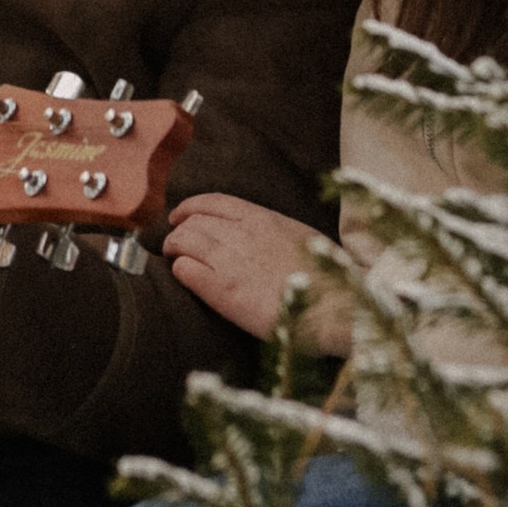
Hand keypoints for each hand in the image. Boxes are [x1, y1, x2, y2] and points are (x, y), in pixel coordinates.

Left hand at [162, 193, 352, 349]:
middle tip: (175, 245)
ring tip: (174, 259)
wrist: (333, 304)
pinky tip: (184, 276)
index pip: (213, 202)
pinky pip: (186, 270)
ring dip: (174, 249)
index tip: (179, 215)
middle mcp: (241, 234)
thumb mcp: (300, 236)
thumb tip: (260, 232)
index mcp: (262, 218)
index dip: (189, 207)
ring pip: (183, 241)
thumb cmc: (326, 274)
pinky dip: (179, 270)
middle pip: (192, 221)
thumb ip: (273, 230)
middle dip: (179, 231)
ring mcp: (230, 261)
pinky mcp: (223, 290)